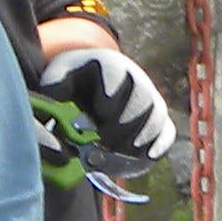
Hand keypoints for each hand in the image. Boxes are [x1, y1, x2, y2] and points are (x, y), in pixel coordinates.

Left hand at [35, 37, 175, 162]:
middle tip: (104, 137)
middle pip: (142, 100)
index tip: (100, 111)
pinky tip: (148, 155)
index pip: (119, 76)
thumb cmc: (75, 79)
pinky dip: (160, 144)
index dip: (111, 96)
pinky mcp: (157, 119)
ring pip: (156, 118)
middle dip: (124, 123)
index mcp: (112, 65)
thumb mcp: (59, 74)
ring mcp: (150, 100)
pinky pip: (167, 131)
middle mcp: (137, 80)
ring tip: (117, 149)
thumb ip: (54, 82)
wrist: (94, 82)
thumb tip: (54, 95)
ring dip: (138, 137)